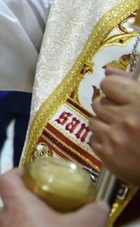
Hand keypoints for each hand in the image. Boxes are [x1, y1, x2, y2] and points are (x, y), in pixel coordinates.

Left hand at [0, 168, 107, 226]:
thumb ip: (92, 212)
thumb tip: (98, 206)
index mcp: (18, 204)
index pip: (5, 179)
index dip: (17, 173)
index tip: (32, 174)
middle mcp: (6, 219)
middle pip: (14, 201)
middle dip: (33, 201)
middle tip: (52, 203)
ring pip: (18, 222)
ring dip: (34, 222)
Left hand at [91, 68, 139, 183]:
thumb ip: (129, 83)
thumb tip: (108, 71)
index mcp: (139, 101)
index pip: (107, 84)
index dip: (113, 89)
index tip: (120, 96)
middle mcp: (126, 118)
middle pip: (98, 103)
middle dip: (109, 108)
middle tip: (124, 117)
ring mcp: (115, 138)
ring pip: (93, 120)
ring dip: (104, 124)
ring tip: (122, 131)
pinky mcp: (107, 155)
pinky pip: (92, 139)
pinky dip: (102, 141)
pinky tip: (118, 144)